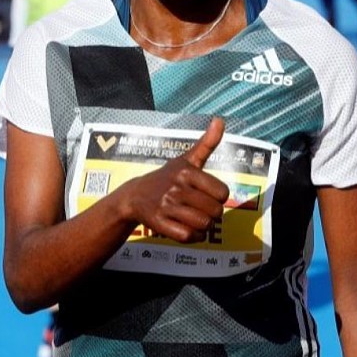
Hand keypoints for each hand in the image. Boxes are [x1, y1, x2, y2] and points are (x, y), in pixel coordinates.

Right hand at [120, 118, 229, 243]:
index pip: (223, 193)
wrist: (134, 196)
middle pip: (215, 211)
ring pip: (203, 225)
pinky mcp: (159, 223)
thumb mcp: (186, 159)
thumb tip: (220, 119)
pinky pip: (188, 236)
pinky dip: (193, 237)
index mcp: (186, 171)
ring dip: (204, 227)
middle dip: (212, 214)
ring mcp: (166, 206)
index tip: (208, 195)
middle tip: (202, 210)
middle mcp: (176, 187)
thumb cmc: (167, 177)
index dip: (219, 198)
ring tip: (196, 220)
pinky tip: (188, 230)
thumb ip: (206, 143)